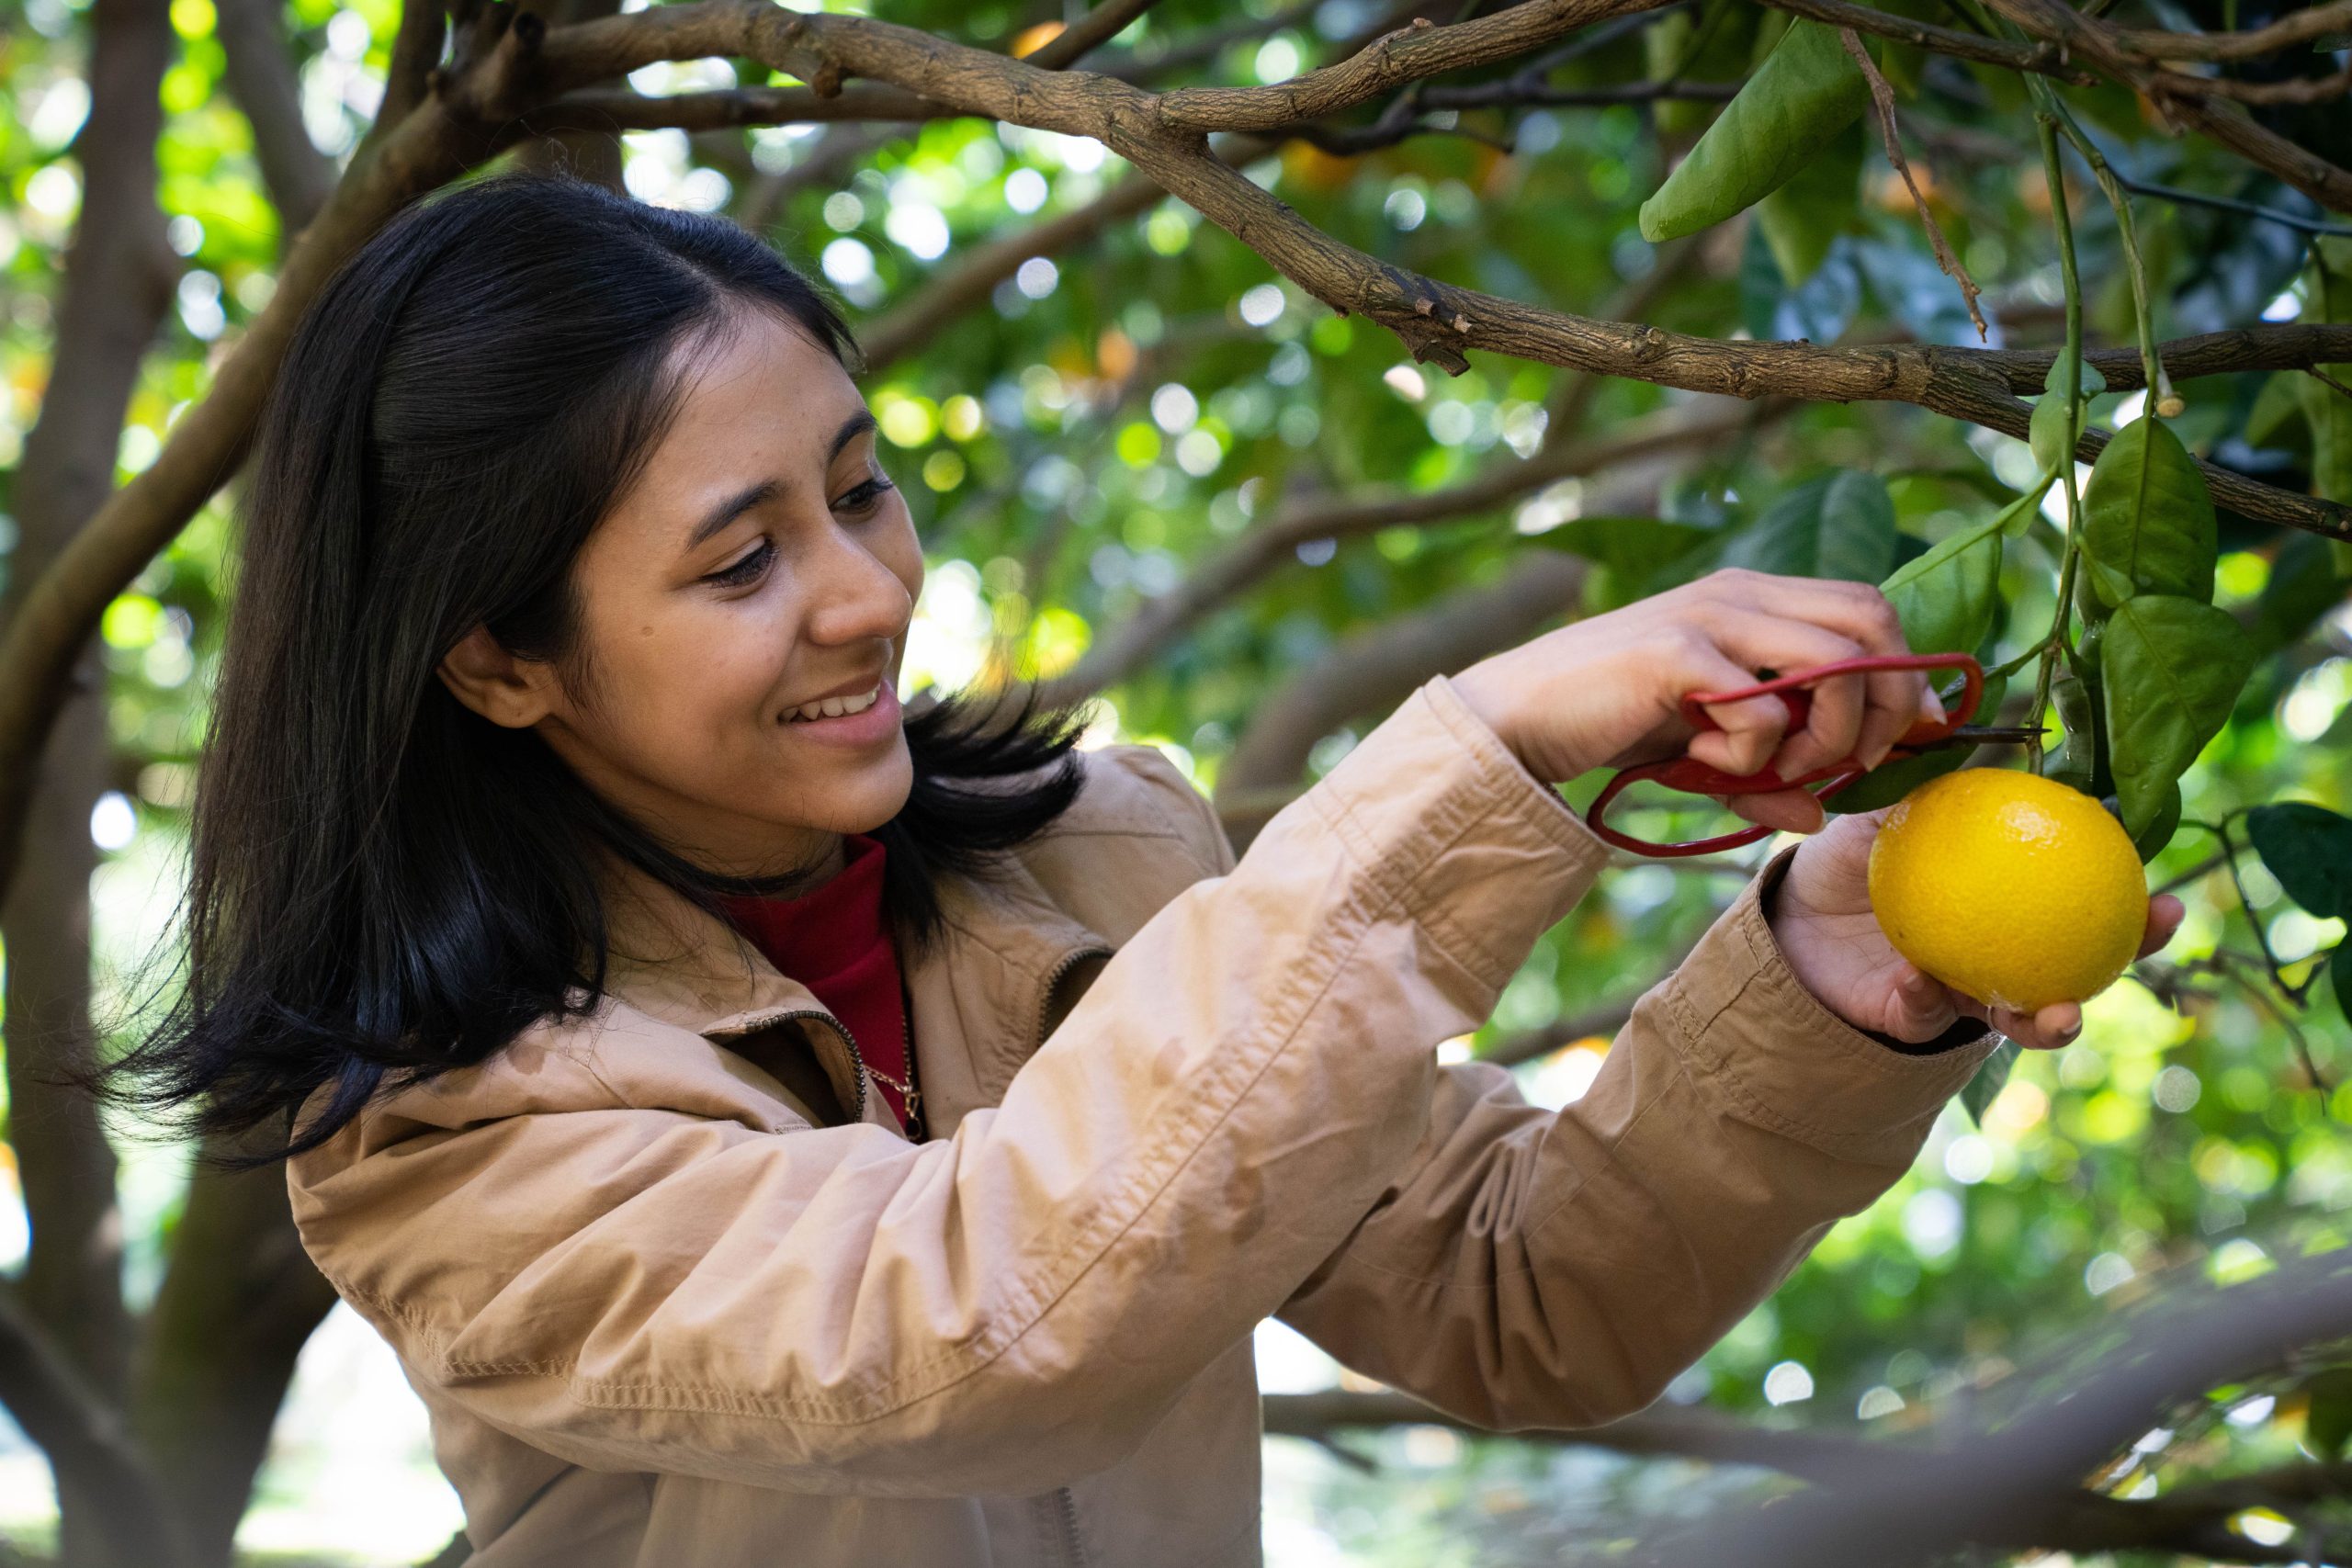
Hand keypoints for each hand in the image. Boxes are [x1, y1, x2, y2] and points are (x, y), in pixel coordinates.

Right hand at [1449, 569, 1942, 835]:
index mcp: (1751, 598)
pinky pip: (1764, 715)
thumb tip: (1819, 814)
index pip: (1869, 609)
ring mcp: (1708, 617)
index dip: (1907, 674)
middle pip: (1873, 622)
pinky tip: (1702, 764)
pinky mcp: (1677, 655)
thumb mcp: (1702, 753)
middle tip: (1852, 763)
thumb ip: (1764, 774)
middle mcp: (1739, 592)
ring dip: (1825, 739)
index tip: (1911, 736)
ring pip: (1836, 666)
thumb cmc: (1608, 726)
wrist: (1515, 720)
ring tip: (1771, 772)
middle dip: (1888, 704)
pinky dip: (1751, 759)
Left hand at [1770, 810, 2185, 1047]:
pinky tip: (1923, 978)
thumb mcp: (1888, 808)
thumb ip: (1927, 781)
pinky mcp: (1908, 1017)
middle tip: (2152, 948)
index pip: (2087, 903)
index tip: (2167, 899)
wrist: (1793, 908)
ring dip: (2048, 1021)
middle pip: (2081, 967)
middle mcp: (2001, 952)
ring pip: (2018, 1015)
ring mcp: (1960, 990)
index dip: (2135, 908)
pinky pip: (1927, 1013)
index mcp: (2011, 901)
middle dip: (2127, 964)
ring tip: (2063, 1013)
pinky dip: (1928, 998)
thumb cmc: (1853, 853)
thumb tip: (1955, 728)